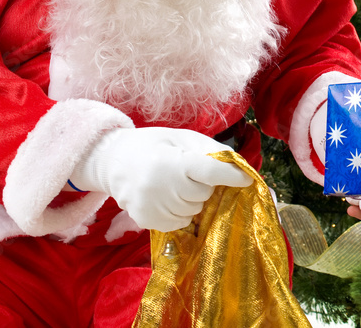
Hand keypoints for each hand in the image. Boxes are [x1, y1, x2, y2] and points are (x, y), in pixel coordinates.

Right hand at [70, 127, 251, 231]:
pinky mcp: (146, 221)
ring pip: (193, 211)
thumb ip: (211, 151)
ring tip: (174, 185)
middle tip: (187, 174)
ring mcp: (152, 207)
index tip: (247, 180)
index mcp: (172, 161)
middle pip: (203, 194)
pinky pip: (179, 223)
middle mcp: (161, 186)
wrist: (113, 160)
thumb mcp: (183, 138)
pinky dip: (180, 213)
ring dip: (191, 200)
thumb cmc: (154, 145)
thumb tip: (239, 166)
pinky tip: (166, 198)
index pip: (210, 172)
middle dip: (203, 186)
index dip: (232, 177)